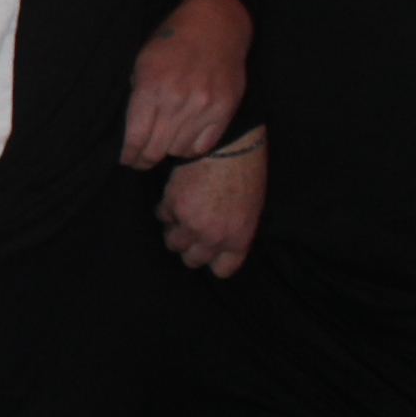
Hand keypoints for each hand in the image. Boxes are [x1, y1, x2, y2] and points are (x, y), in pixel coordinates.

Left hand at [122, 0, 249, 166]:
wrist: (215, 24)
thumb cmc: (172, 41)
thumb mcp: (143, 62)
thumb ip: (137, 96)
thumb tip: (132, 130)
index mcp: (151, 88)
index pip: (136, 138)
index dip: (129, 155)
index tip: (127, 159)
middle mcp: (177, 100)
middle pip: (155, 149)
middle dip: (143, 160)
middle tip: (140, 161)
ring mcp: (203, 106)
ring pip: (178, 150)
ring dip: (167, 151)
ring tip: (163, 146)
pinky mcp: (224, 110)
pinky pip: (203, 146)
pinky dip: (190, 148)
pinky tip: (183, 141)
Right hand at [160, 132, 264, 277]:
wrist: (229, 146)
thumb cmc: (246, 173)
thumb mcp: (252, 209)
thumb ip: (235, 232)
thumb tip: (219, 242)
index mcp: (238, 239)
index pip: (222, 270)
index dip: (213, 260)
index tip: (209, 251)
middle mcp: (214, 238)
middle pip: (192, 260)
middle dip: (190, 247)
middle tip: (191, 231)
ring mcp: (191, 224)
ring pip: (173, 242)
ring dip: (175, 229)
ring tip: (181, 213)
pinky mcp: (173, 207)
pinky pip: (162, 216)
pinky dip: (166, 207)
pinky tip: (175, 195)